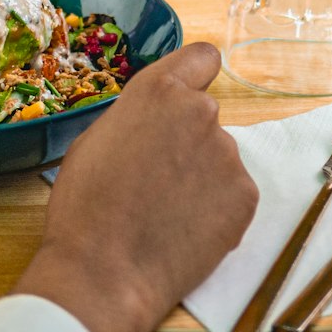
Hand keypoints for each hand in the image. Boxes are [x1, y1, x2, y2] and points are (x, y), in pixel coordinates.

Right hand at [12, 42, 257, 331]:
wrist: (104, 274)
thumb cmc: (85, 206)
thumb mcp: (96, 140)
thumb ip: (137, 118)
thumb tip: (154, 124)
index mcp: (159, 91)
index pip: (202, 57)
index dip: (195, 76)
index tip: (186, 96)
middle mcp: (201, 112)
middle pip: (203, 116)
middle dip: (186, 140)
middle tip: (157, 179)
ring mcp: (228, 154)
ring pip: (217, 157)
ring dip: (201, 176)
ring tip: (167, 213)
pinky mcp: (245, 196)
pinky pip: (233, 193)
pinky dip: (216, 209)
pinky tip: (186, 231)